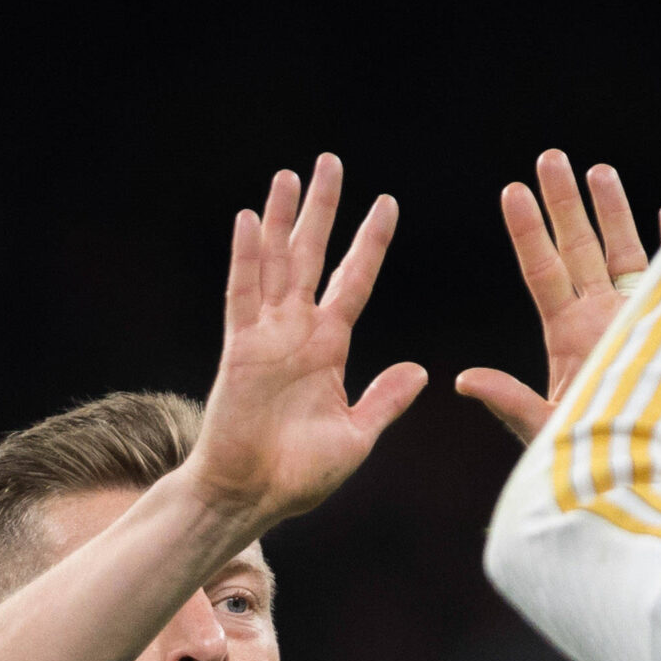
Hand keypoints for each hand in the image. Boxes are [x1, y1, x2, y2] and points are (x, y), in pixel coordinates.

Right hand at [185, 154, 427, 523]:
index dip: (369, 243)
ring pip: (276, 263)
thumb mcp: (357, 434)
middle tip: (331, 162)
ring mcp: (265, 337)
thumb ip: (384, 399)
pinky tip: (251, 219)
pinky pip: (242, 294)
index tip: (387, 204)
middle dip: (323, 210)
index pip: (354, 281)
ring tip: (290, 175)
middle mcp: (296, 333)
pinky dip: (247, 257)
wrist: (252, 498)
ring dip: (283, 219)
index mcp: (328, 349)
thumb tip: (421, 372)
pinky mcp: (238, 349)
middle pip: (312, 257)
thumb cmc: (300, 474)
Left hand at [455, 150, 660, 444]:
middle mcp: (601, 318)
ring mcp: (640, 316)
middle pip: (579, 248)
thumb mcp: (546, 430)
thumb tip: (462, 380)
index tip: (511, 192)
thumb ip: (509, 401)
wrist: (649, 473)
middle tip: (549, 157)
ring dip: (613, 211)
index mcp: (567, 335)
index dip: (528, 232)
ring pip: (624, 251)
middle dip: (565, 203)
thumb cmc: (595, 460)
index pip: (543, 271)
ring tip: (598, 169)